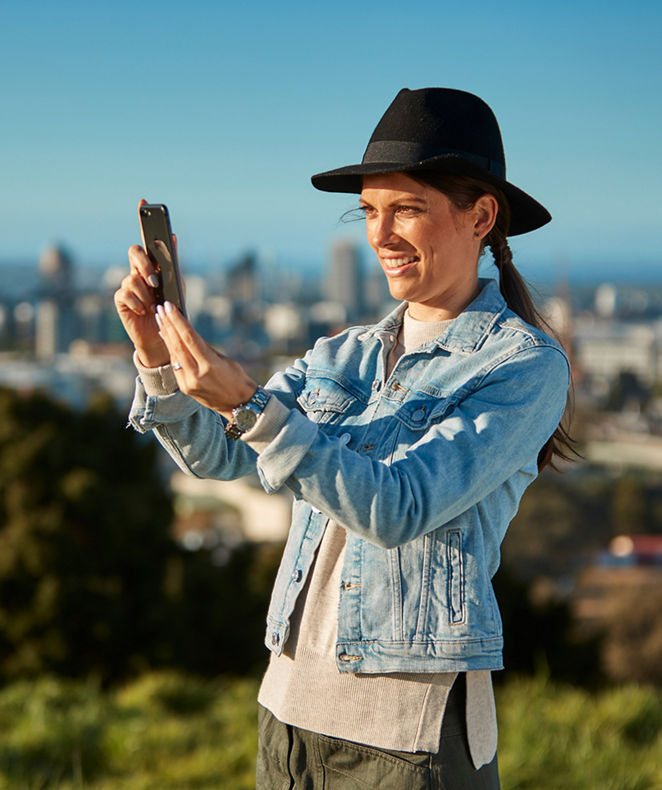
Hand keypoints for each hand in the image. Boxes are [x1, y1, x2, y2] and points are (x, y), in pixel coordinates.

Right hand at [113, 200, 169, 366]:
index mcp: (152, 264)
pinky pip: (125, 293)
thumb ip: (173, 261)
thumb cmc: (169, 308)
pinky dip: (138, 303)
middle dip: (144, 265)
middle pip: (134, 252)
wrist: (163, 336)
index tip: (144, 201)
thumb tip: (174, 236)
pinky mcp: (121, 299)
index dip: (143, 219)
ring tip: (153, 305)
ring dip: (146, 293)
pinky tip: (143, 311)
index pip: (145, 238)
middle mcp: (137, 271)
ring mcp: (127, 284)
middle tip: (155, 281)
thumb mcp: (176, 284)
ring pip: (132, 277)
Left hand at [155, 301, 257, 418]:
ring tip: (160, 320)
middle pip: (178, 345)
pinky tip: (167, 338)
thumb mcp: (224, 360)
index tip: (169, 307)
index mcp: (210, 365)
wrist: (238, 405)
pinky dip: (171, 350)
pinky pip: (175, 365)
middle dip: (168, 325)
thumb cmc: (237, 379)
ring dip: (166, 336)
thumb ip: (205, 348)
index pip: (189, 338)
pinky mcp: (185, 388)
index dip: (178, 321)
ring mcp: (189, 383)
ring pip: (174, 355)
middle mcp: (196, 375)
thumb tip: (189, 332)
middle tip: (160, 309)